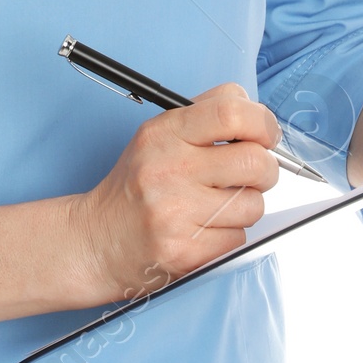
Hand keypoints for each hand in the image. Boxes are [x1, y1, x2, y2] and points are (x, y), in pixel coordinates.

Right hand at [68, 83, 280, 302]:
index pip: (231, 111)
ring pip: (253, 204)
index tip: (266, 136)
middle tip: (252, 176)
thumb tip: (260, 123)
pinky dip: (229, 235)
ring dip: (245, 207)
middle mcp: (169, 169)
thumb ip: (204, 121)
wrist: (96, 240)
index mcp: (163, 134)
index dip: (262, 122)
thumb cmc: (135, 187)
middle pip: (254, 161)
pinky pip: (239, 238)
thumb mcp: (157, 138)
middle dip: (265, 170)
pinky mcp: (185, 251)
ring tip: (218, 207)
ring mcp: (176, 213)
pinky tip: (203, 231)